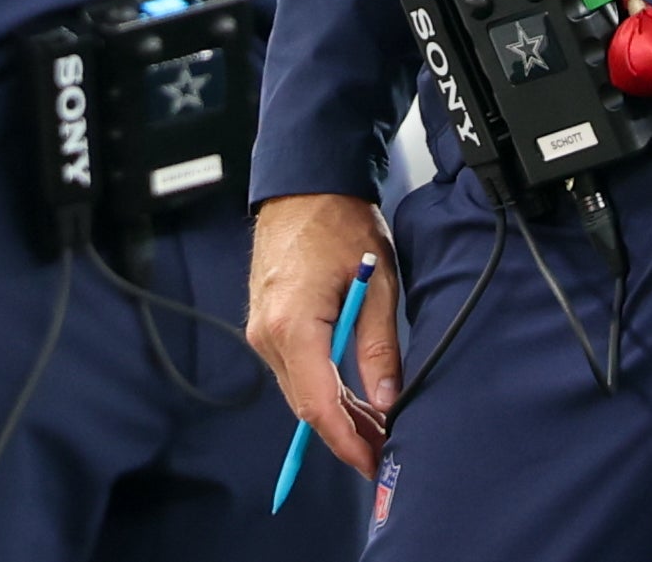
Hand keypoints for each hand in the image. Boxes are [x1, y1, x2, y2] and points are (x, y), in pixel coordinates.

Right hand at [249, 192, 400, 481]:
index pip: (318, 405)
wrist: (304, 187)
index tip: (372, 463)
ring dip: (338, 415)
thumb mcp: (377, 283)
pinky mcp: (268, 327)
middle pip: (307, 406)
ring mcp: (263, 332)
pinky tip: (355, 401)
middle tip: (385, 452)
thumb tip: (388, 401)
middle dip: (347, 435)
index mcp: (292, 326)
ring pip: (302, 392)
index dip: (346, 441)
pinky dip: (325, 390)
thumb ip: (379, 346)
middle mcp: (268, 336)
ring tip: (379, 430)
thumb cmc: (341, 224)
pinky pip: (296, 372)